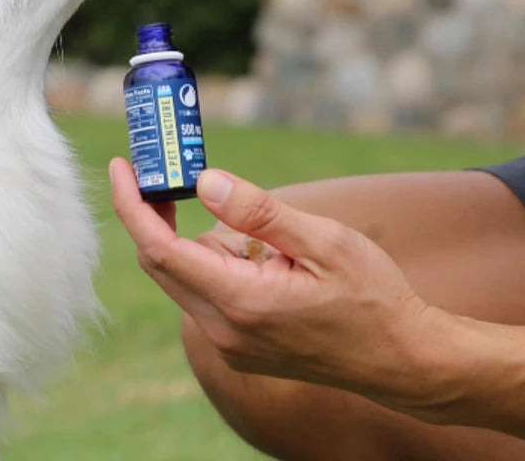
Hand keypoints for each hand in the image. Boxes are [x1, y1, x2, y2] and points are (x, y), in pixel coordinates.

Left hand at [108, 158, 454, 413]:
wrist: (402, 359)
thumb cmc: (372, 296)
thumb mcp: (322, 241)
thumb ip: (260, 213)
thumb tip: (203, 181)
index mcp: (240, 301)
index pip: (160, 249)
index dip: (132, 204)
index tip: (122, 166)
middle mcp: (224, 330)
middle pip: (162, 262)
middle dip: (155, 211)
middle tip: (167, 166)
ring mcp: (231, 344)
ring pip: (186, 276)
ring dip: (197, 237)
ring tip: (256, 223)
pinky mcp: (241, 345)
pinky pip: (208, 292)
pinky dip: (216, 260)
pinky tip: (263, 252)